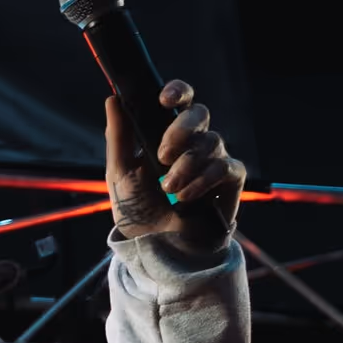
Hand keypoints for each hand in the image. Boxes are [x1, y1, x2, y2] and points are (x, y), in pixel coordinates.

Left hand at [107, 80, 245, 254]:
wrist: (154, 249)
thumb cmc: (138, 213)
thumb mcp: (119, 174)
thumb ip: (118, 137)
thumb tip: (113, 99)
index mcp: (167, 136)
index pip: (180, 103)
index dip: (178, 92)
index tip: (165, 99)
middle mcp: (193, 144)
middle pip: (200, 113)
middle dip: (180, 130)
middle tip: (162, 155)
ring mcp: (213, 161)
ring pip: (211, 141)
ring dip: (185, 167)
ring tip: (168, 190)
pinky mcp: (230, 182)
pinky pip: (225, 166)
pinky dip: (202, 181)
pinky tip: (186, 198)